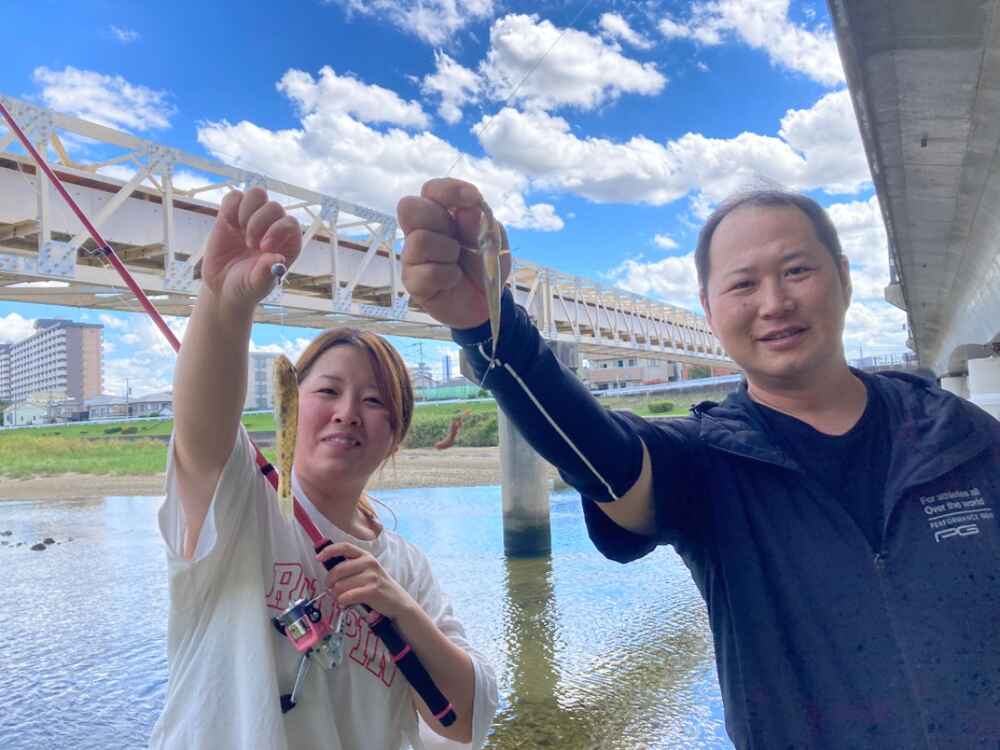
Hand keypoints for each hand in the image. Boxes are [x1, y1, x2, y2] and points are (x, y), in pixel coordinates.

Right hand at [201, 187, 300, 306]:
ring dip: (246, 210)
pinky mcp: (232, 215)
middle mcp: (273, 227)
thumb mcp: (256, 285)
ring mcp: (253, 218)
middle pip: (274, 206)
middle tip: (250, 244)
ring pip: (257, 194)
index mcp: (288, 243)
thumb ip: (266, 274)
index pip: (291, 223)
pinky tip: (228, 224)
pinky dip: (230, 206)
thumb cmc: (245, 287)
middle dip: (259, 223)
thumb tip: (277, 258)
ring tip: (240, 231)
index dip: (278, 230)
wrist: (222, 286)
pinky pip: (234, 196)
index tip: (263, 247)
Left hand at [317, 541, 415, 619]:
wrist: (397, 601)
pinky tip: (346, 603)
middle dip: (330, 581)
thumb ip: (350, 567)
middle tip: (331, 588)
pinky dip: (342, 602)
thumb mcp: (367, 570)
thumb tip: (328, 569)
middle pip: (338, 569)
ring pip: (340, 585)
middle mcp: (369, 563)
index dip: (329, 551)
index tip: (318, 557)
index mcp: (365, 555)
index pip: (344, 547)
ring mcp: (371, 576)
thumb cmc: (377, 586)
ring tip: (342, 597)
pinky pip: (347, 596)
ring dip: (337, 594)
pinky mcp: (372, 590)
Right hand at [397, 178, 510, 329]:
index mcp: (439, 214)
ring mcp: (412, 256)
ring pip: (420, 240)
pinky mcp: (412, 281)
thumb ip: (480, 223)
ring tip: (457, 263)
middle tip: (457, 238)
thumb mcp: (492, 240)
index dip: (449, 190)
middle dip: (440, 220)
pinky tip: (453, 279)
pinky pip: (427, 272)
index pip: (431, 189)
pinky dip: (448, 276)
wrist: (485, 302)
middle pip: (409, 207)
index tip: (473, 199)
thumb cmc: (483, 265)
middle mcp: (419, 230)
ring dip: (448, 252)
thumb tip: (467, 209)